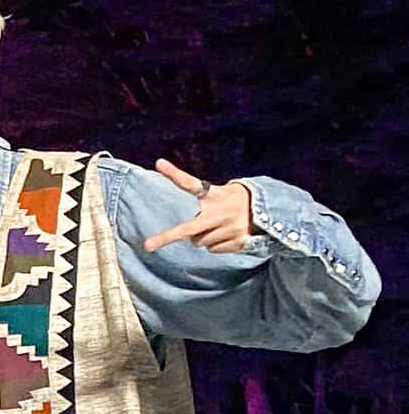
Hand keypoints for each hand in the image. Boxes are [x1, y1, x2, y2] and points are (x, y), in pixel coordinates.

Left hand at [143, 160, 258, 255]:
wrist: (266, 210)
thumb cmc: (232, 201)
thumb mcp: (220, 192)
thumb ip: (201, 196)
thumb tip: (182, 208)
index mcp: (215, 194)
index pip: (191, 183)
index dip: (175, 174)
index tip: (159, 164)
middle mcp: (221, 212)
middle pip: (189, 228)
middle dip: (167, 237)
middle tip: (147, 246)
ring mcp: (230, 228)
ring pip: (200, 242)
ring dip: (202, 237)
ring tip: (216, 226)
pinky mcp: (239, 242)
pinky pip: (213, 250)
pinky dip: (216, 244)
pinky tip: (226, 234)